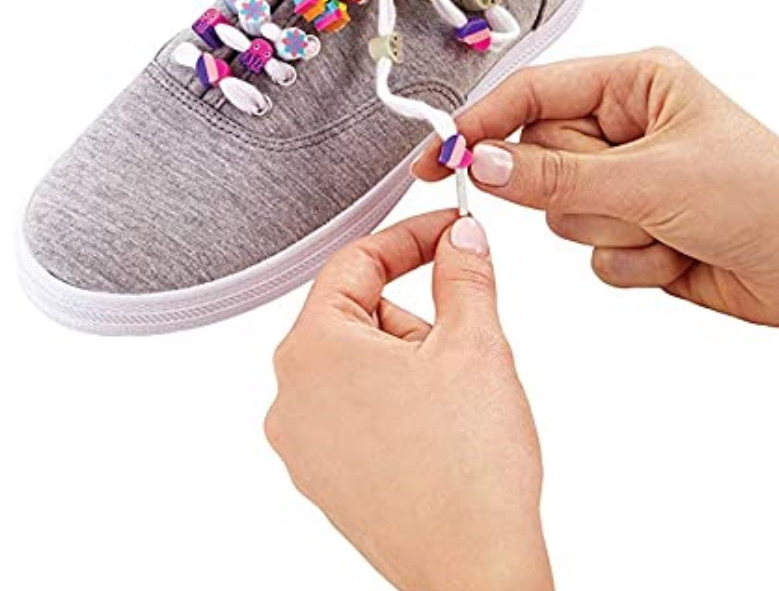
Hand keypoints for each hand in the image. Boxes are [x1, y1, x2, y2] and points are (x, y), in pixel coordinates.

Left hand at [265, 210, 553, 590]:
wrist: (474, 571)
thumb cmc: (468, 466)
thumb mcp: (475, 342)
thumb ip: (463, 272)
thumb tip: (460, 237)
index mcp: (313, 350)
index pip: (356, 260)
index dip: (413, 237)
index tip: (454, 232)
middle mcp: (291, 396)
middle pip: (357, 311)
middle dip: (417, 307)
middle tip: (469, 322)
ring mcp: (304, 444)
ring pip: (360, 360)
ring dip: (412, 354)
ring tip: (461, 391)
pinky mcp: (326, 477)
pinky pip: (358, 407)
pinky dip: (400, 395)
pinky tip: (443, 422)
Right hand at [415, 48, 778, 328]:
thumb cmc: (765, 197)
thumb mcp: (652, 178)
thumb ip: (558, 176)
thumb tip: (486, 162)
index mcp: (637, 83)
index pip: (537, 93)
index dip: (486, 122)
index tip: (442, 155)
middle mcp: (629, 127)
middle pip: (542, 158)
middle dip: (581, 192)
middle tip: (631, 198)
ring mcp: (631, 181)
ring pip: (563, 213)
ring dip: (613, 232)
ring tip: (670, 228)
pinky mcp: (637, 229)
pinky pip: (593, 252)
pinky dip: (632, 263)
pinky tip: (681, 256)